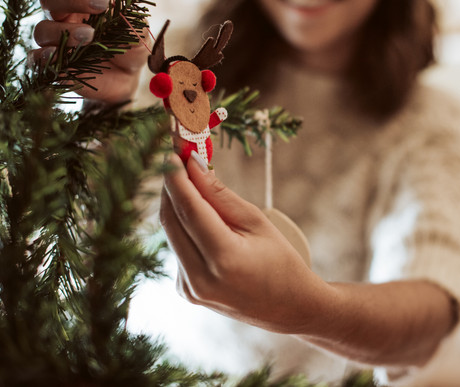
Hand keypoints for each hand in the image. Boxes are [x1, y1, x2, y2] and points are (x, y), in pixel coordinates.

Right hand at [31, 0, 146, 103]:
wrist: (127, 79)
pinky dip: (45, 57)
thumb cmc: (130, 47)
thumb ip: (132, 21)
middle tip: (101, 3)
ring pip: (43, 28)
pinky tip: (60, 56)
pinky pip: (36, 59)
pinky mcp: (52, 64)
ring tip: (90, 35)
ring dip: (65, 30)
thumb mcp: (138, 33)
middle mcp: (65, 13)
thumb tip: (124, 12)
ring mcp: (55, 39)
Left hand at [161, 152, 333, 333]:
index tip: (173, 151)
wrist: (289, 308)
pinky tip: (199, 218)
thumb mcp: (258, 222)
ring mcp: (189, 288)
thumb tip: (194, 165)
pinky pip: (177, 249)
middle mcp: (200, 278)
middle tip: (178, 157)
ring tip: (192, 182)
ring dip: (177, 205)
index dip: (177, 177)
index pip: (190, 209)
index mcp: (224, 259)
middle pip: (172, 220)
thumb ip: (222, 196)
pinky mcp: (185, 291)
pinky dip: (184, 228)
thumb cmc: (281, 260)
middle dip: (172, 185)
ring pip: (171, 234)